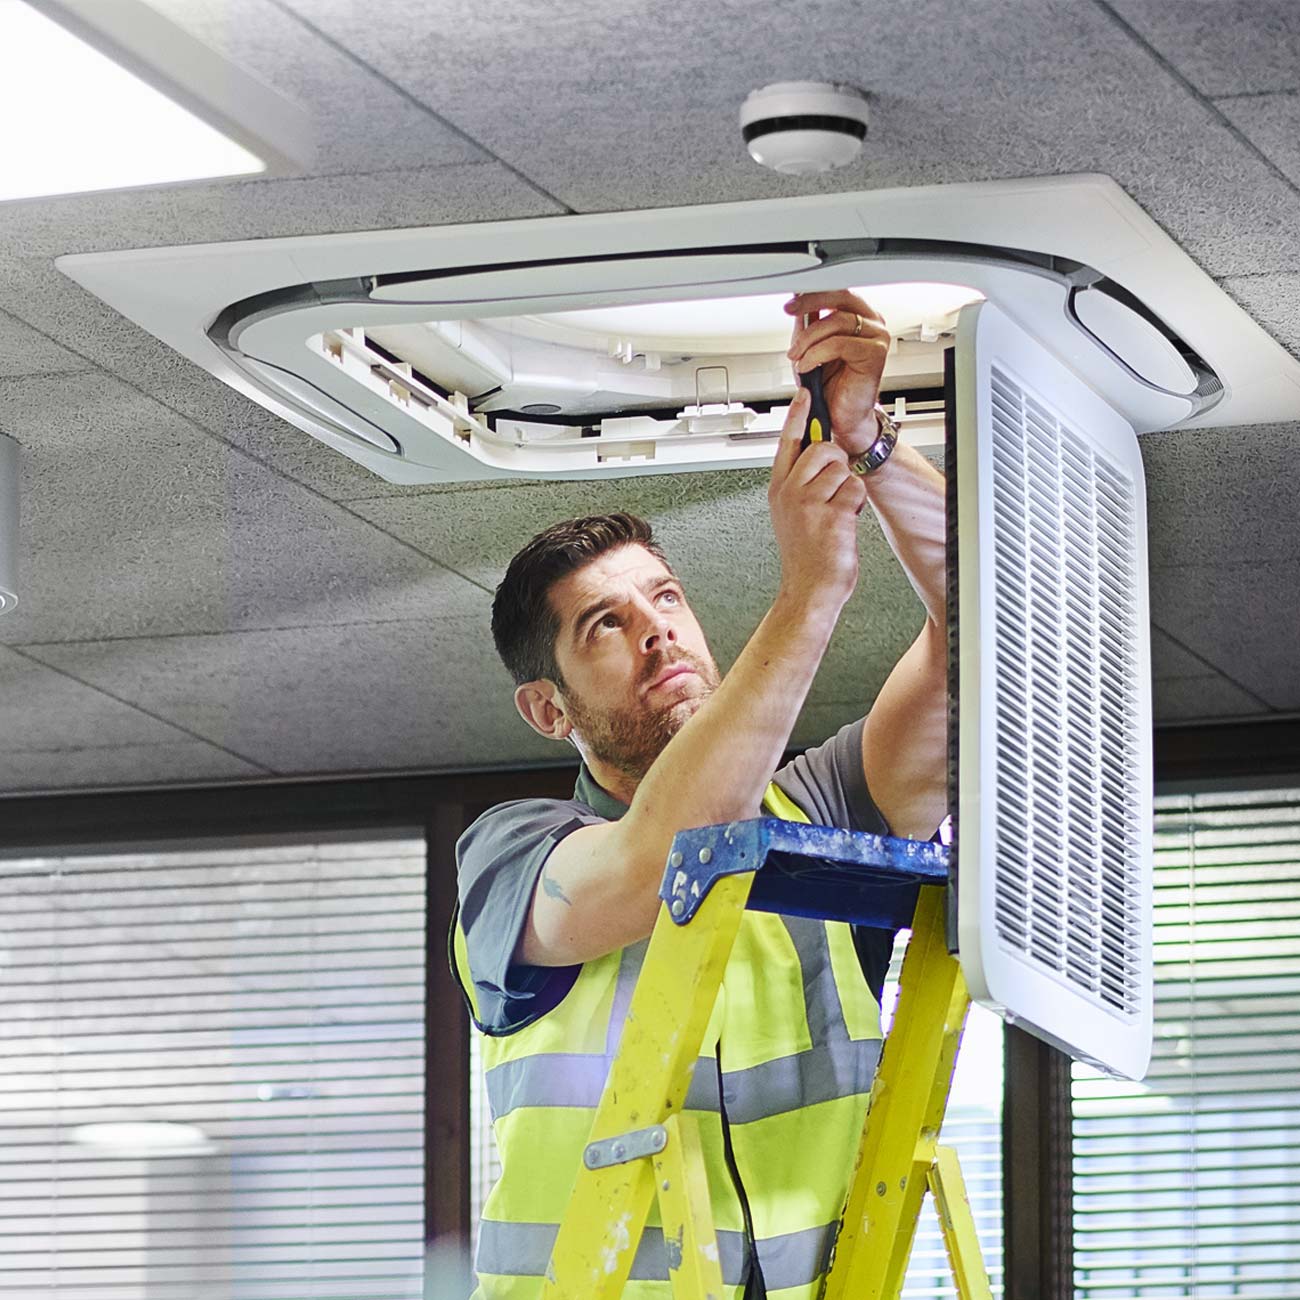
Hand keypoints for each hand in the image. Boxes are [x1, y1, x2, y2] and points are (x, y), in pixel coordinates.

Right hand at [768, 387, 867, 609]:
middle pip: (822, 448)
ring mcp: (809, 503)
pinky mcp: (831, 514)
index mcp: (779, 489)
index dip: (798, 415)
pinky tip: (845, 521)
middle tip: (833, 487)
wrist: (809, 588)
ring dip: (848, 487)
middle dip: (836, 462)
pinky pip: (855, 489)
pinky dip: (856, 504)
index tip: (805, 394)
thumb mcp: (791, 513)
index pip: (788, 441)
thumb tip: (819, 451)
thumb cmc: (805, 554)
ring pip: (842, 468)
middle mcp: (790, 492)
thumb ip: (800, 482)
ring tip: (837, 510)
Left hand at [785, 291, 890, 457]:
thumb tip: (797, 302)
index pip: (837, 291)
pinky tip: (807, 366)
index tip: (791, 300)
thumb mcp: (809, 348)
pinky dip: (817, 354)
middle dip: (811, 303)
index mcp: (858, 316)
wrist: (841, 417)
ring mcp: (876, 337)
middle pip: (840, 297)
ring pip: (836, 321)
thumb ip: (807, 324)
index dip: (812, 292)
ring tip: (798, 357)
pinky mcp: (875, 354)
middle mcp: (871, 323)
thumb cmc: (829, 387)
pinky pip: (839, 343)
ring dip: (809, 339)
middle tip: (791, 311)